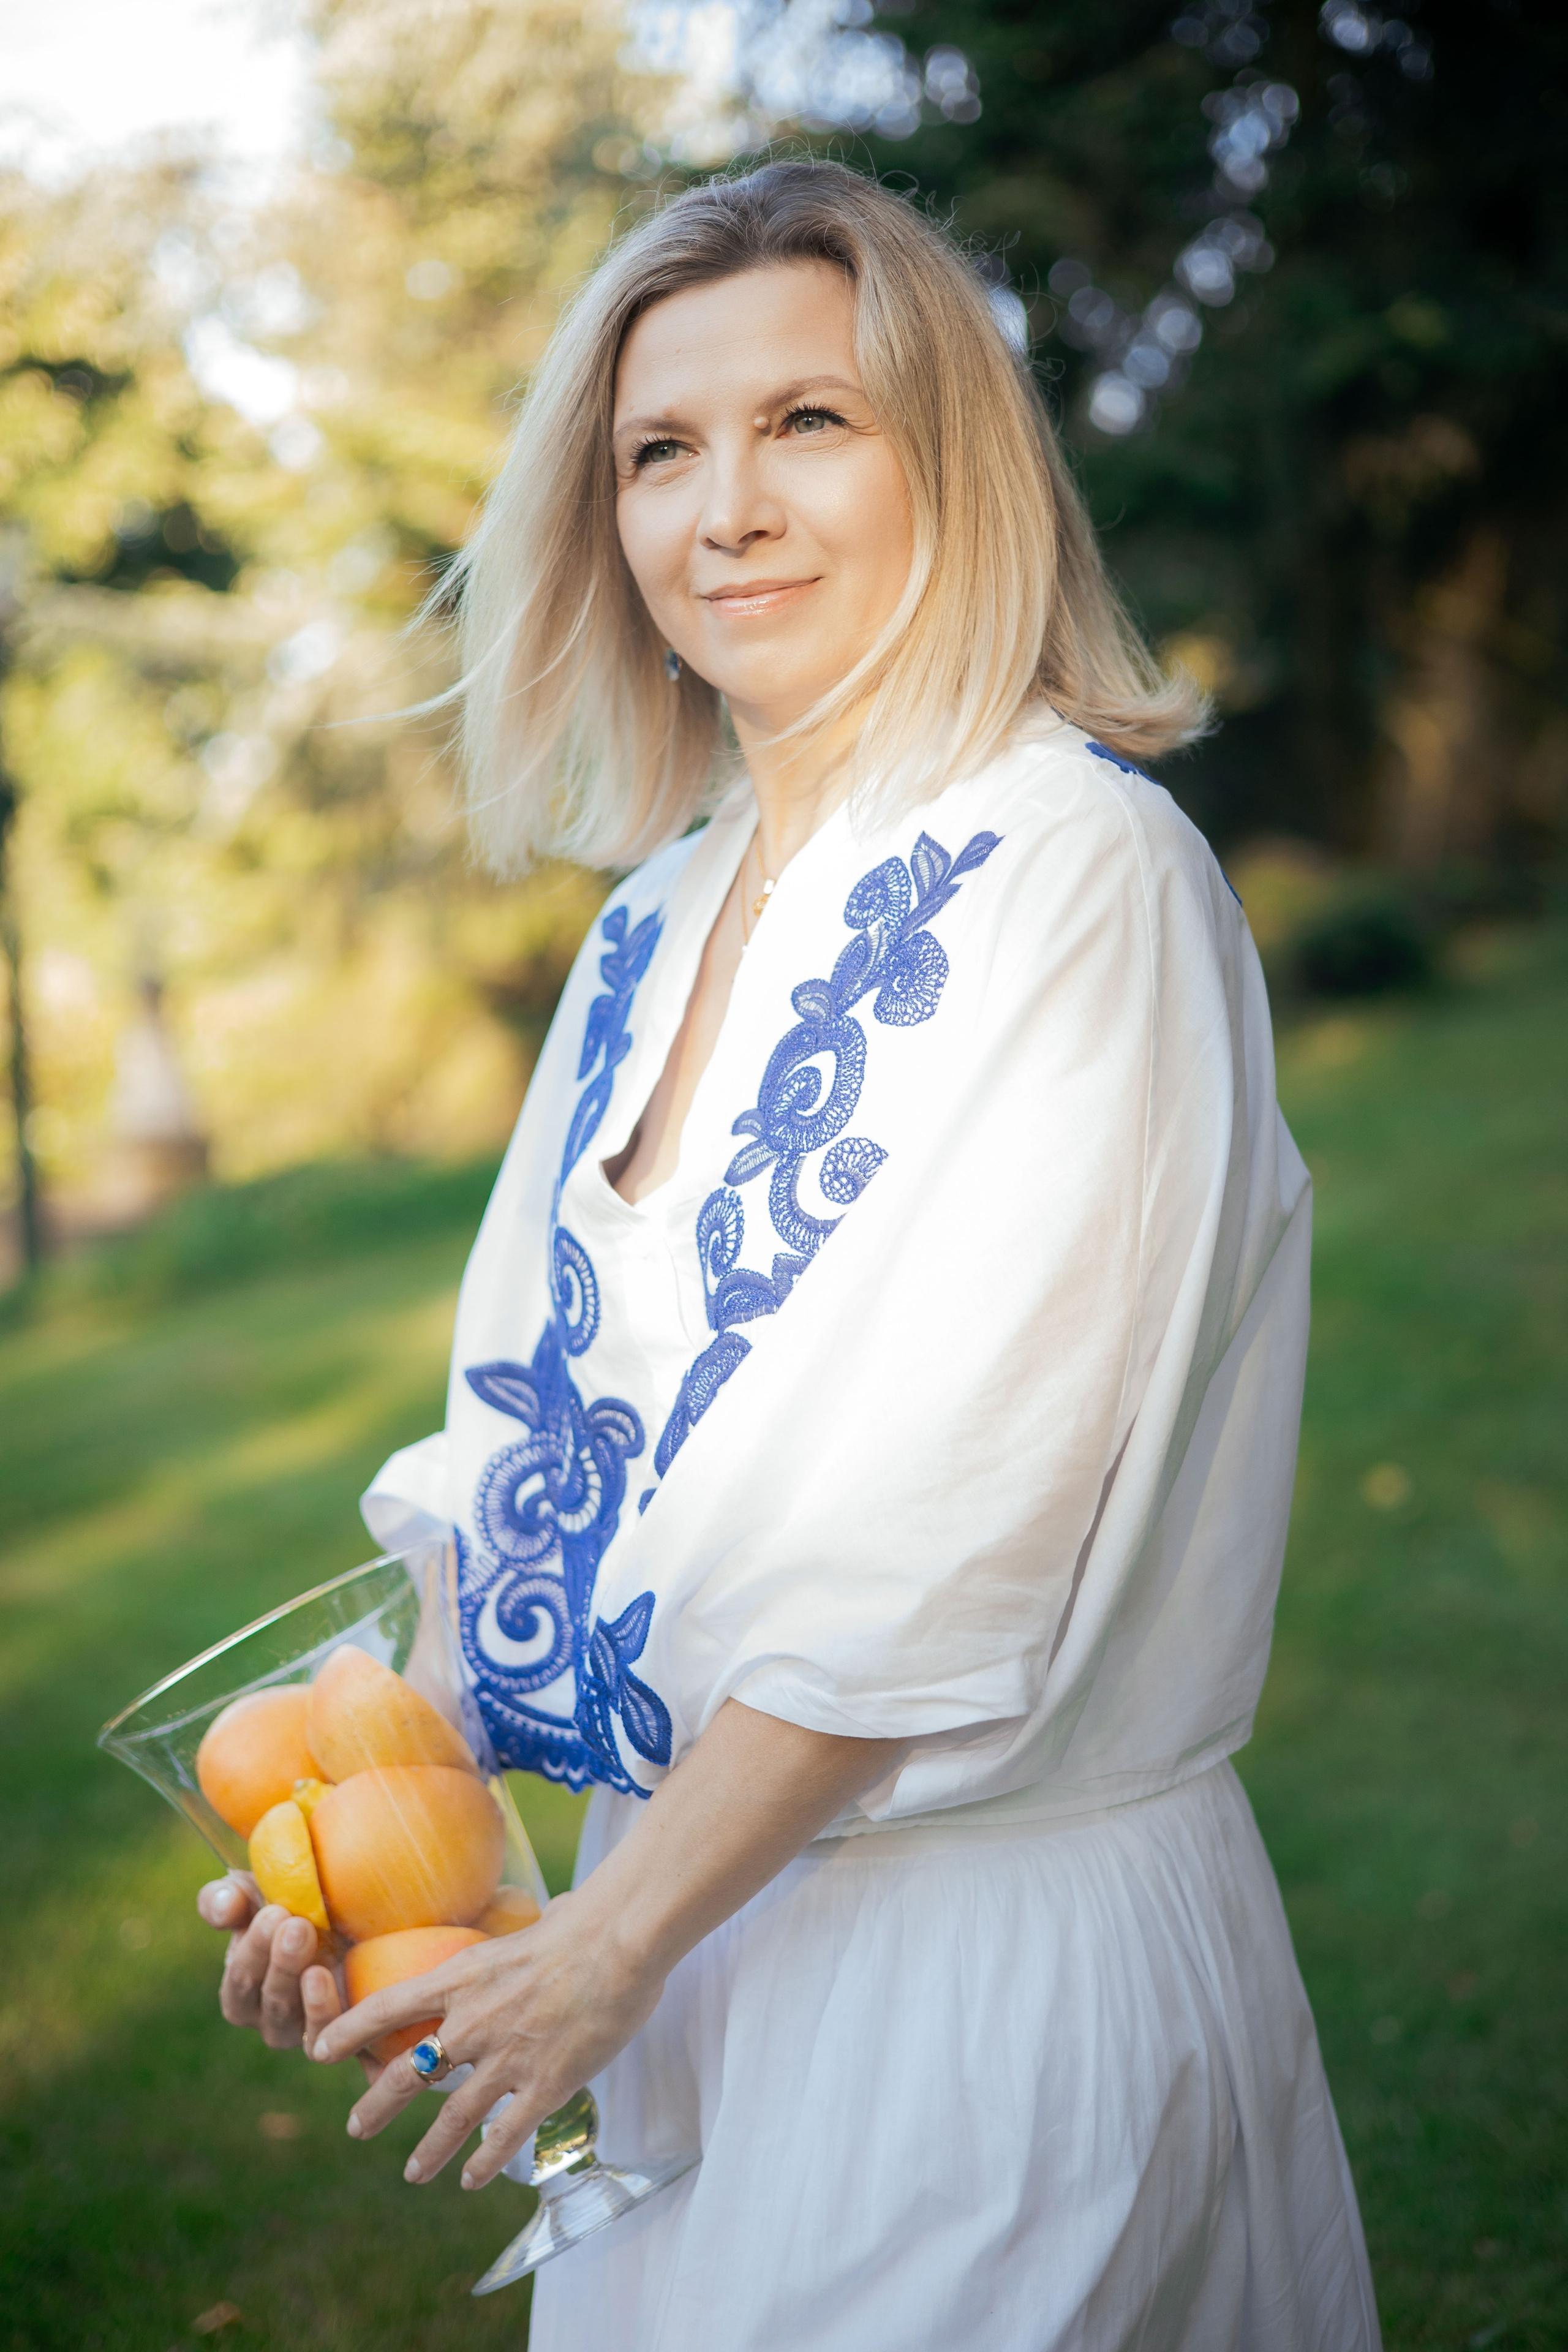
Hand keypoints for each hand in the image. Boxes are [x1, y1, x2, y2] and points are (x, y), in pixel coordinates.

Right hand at [196, 1873, 349, 2058]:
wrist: (356, 1922)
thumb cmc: (294, 1908)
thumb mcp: (255, 1894)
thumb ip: (227, 1899)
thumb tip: (223, 1907)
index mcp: (243, 1989)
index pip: (239, 1979)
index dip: (252, 1948)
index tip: (274, 1912)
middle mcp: (269, 2017)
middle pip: (266, 1997)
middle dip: (278, 1959)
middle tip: (295, 1924)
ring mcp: (301, 2030)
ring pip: (288, 2016)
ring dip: (296, 1977)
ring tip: (309, 1939)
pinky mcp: (334, 2035)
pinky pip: (320, 2037)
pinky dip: (319, 2011)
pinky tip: (323, 1976)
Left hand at [308, 1701, 904, 2190]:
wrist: (620, 1938)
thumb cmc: (585, 1923)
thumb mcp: (531, 1929)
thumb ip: (524, 1942)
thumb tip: (554, 1912)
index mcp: (464, 1976)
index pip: (389, 2007)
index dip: (350, 2030)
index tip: (320, 2049)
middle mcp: (473, 2020)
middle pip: (410, 2071)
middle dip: (378, 2103)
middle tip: (356, 2125)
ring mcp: (506, 2056)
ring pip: (453, 2115)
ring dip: (429, 2149)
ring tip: (412, 2172)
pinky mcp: (544, 2082)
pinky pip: (505, 2132)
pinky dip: (485, 2161)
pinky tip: (473, 2180)